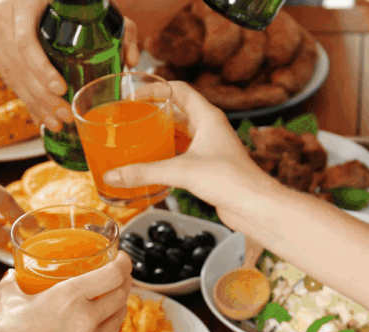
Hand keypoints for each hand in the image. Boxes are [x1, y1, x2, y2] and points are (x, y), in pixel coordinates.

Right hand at [0, 0, 138, 131]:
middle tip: (64, 117)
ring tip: (56, 123)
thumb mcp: (101, 8)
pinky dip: (24, 97)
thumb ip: (123, 29)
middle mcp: (2, 15)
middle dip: (41, 97)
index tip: (60, 89)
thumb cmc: (75, 1)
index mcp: (23, 3)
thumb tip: (131, 60)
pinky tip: (39, 115)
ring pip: (11, 75)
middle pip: (18, 65)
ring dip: (34, 104)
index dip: (40, 69)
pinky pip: (6, 76)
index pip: (25, 42)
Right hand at [0, 252, 133, 331]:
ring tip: (112, 297)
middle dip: (124, 282)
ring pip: (120, 317)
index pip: (113, 275)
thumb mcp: (8, 302)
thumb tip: (12, 275)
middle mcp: (87, 318)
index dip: (123, 263)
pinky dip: (111, 326)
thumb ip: (12, 284)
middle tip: (118, 275)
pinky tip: (103, 323)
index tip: (120, 258)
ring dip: (120, 304)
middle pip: (121, 295)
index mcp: (70, 297)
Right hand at [101, 81, 282, 228]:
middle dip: (154, 113)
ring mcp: (210, 148)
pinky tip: (153, 164)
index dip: (155, 89)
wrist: (254, 206)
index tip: (134, 96)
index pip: (179, 90)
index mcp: (208, 117)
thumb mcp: (182, 171)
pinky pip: (183, 154)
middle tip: (132, 118)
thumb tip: (113, 176)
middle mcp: (210, 129)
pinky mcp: (209, 167)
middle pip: (178, 111)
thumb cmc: (232, 180)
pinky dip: (167, 155)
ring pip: (180, 134)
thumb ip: (145, 172)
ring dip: (160, 135)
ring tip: (137, 139)